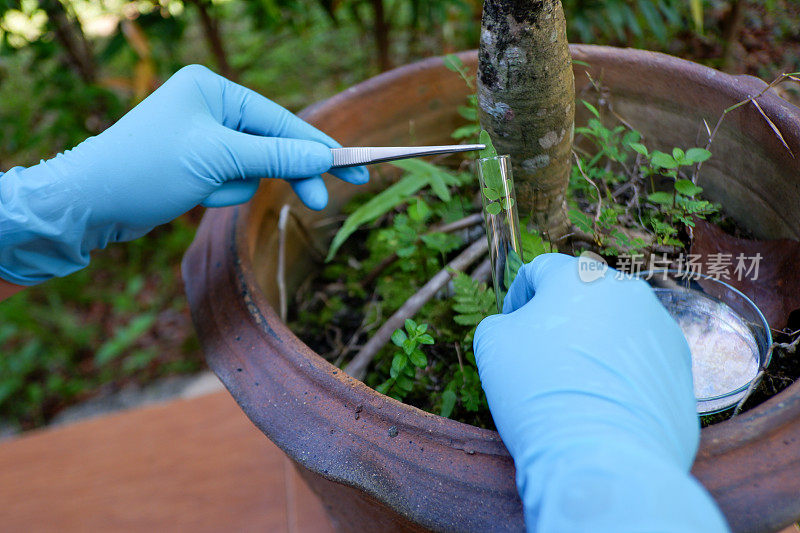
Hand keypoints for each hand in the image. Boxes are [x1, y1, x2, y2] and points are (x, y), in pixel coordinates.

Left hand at [0, 65, 366, 284]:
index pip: (280, 120)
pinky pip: (230, 179)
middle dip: (286, 173)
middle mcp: (210, 106)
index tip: (353, 168)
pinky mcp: (197, 162)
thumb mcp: (218, 159)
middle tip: (322, 202)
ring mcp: (203, 135)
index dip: (317, 147)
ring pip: (251, 168)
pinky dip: (219, 194)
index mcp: (213, 89)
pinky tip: (193, 196)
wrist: (90, 202)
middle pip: (271, 143)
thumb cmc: (147, 169)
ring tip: (203, 191)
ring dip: (234, 187)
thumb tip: (323, 157)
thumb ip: (275, 157)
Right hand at [474, 253, 727, 530]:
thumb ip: (500, 320)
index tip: (511, 328)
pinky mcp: (682, 368)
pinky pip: (639, 359)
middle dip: (559, 320)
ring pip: (615, 326)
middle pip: (583, 296)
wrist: (602, 458)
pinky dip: (619, 372)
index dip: (517, 297)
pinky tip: (602, 404)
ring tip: (573, 386)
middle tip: (539, 358)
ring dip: (592, 345)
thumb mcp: (493, 345)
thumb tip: (517, 326)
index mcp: (580, 277)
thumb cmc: (540, 393)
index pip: (540, 271)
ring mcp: (662, 329)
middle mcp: (628, 292)